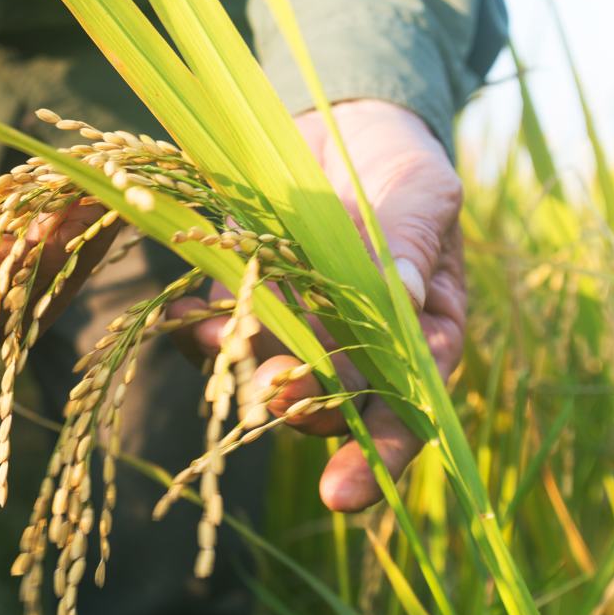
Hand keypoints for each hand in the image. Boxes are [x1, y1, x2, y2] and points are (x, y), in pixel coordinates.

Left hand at [177, 99, 465, 511]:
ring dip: (243, 372)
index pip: (408, 409)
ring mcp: (293, 327)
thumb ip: (412, 239)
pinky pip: (217, 332)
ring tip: (220, 349)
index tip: (342, 494)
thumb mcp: (422, 192)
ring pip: (268, 373)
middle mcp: (354, 347)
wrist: (339, 119)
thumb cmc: (400, 163)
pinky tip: (191, 321)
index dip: (380, 455)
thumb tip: (400, 289)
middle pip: (332, 403)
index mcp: (418, 335)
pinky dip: (202, 333)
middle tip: (276, 395)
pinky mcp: (240, 298)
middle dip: (302, 408)